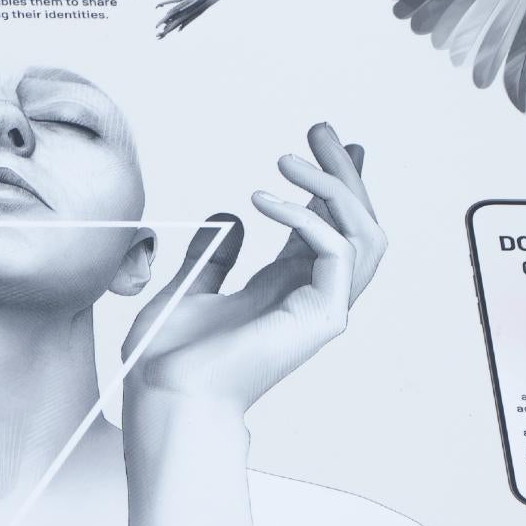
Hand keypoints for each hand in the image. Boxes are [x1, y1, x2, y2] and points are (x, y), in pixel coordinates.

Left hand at [121, 123, 383, 416]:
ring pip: (361, 234)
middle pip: (354, 223)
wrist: (164, 395)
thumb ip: (212, 257)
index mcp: (285, 290)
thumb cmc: (170, 358)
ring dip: (333, 188)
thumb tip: (228, 218)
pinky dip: (307, 218)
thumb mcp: (188, 290)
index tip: (326, 144)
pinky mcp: (321, 318)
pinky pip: (336, 253)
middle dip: (342, 172)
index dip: (329, 184)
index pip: (325, 226)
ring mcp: (323, 308)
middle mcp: (312, 296)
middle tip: (323, 130)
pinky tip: (264, 197)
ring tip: (292, 157)